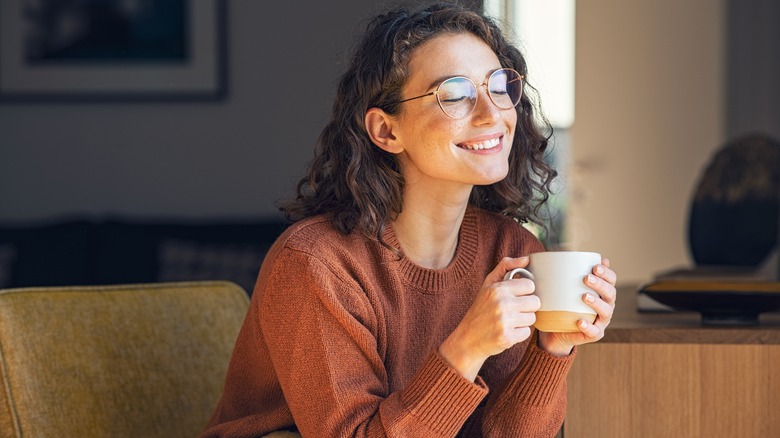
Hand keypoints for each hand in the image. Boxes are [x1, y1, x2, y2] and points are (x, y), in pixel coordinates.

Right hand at [438, 257, 540, 380]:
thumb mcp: (488, 284)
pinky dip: (519, 334)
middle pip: (535, 302)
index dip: (524, 292)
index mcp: (498, 289)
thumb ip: (506, 267)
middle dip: (526, 307)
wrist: (467, 339)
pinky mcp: (507, 337)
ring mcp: (504, 321)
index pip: (530, 285)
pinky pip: (527, 332)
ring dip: (523, 321)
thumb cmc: (480, 309)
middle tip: (513, 310)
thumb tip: (527, 259)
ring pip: (532, 318)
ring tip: (509, 321)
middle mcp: (501, 303)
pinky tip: (507, 331)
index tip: (515, 296)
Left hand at [538, 258, 616, 356]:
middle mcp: (606, 305)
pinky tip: (580, 321)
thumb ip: (566, 272)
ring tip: (584, 296)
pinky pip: (594, 332)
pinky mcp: (594, 334)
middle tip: (586, 278)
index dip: (607, 273)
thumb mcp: (563, 287)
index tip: (595, 266)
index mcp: (602, 292)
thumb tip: (563, 252)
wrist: (556, 330)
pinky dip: (588, 326)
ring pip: (606, 312)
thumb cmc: (562, 304)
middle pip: (610, 293)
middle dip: (601, 284)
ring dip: (597, 303)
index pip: (611, 280)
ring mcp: (601, 321)